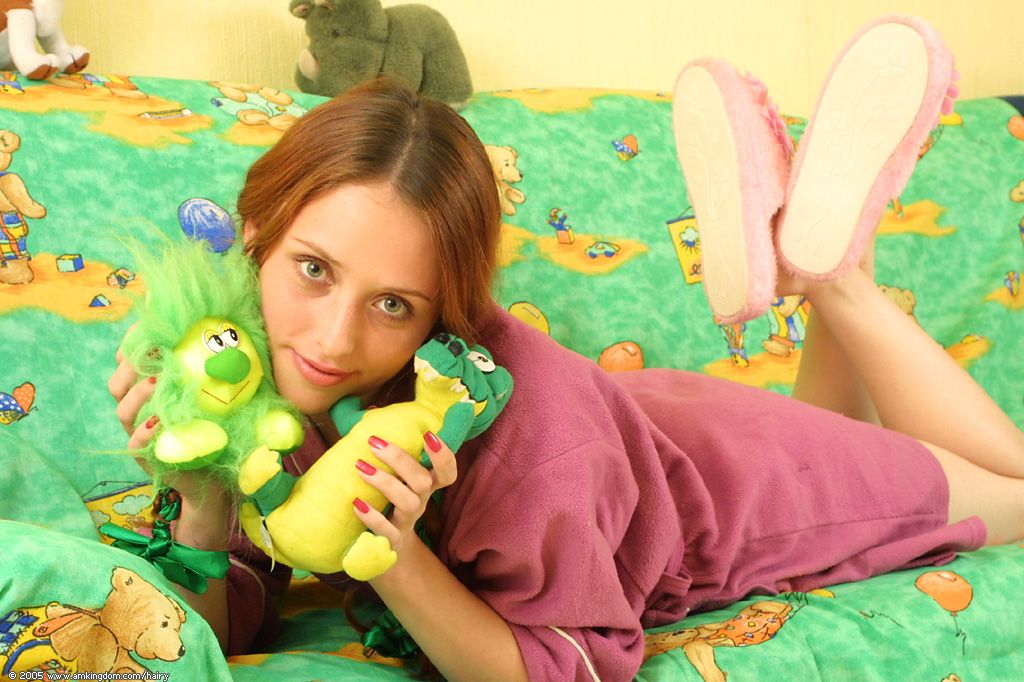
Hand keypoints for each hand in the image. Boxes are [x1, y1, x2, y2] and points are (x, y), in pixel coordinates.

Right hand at [108, 326, 229, 544]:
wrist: (215, 479)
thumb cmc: (214, 433)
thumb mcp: (209, 399)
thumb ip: (204, 375)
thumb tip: (222, 338)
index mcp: (150, 397)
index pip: (127, 368)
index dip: (130, 350)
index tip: (147, 334)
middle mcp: (140, 414)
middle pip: (117, 386)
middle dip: (130, 367)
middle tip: (153, 355)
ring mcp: (142, 436)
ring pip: (123, 411)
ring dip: (139, 393)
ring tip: (158, 381)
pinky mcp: (149, 458)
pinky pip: (136, 443)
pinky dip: (145, 431)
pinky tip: (158, 420)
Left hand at [354, 431, 456, 558]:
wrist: (382, 545)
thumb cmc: (388, 499)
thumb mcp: (393, 476)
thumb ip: (387, 446)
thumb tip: (372, 410)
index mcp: (426, 484)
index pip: (447, 471)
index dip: (443, 455)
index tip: (429, 434)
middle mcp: (421, 501)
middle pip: (423, 481)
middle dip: (401, 460)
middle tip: (374, 443)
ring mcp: (408, 522)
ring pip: (408, 502)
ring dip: (385, 482)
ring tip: (360, 468)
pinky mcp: (392, 541)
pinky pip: (388, 531)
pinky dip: (373, 517)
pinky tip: (356, 503)